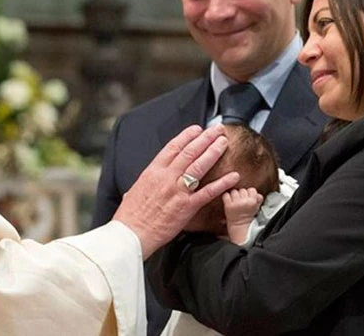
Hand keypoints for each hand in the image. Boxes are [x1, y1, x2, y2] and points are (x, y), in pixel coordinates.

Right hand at [113, 125, 238, 258]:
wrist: (132, 234)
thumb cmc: (130, 216)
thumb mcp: (133, 191)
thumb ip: (145, 183)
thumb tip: (144, 182)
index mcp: (153, 171)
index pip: (173, 147)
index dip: (187, 136)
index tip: (198, 129)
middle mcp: (167, 177)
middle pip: (190, 152)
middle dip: (205, 138)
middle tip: (217, 130)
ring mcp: (178, 191)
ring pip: (199, 166)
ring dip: (214, 152)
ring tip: (224, 143)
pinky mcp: (187, 207)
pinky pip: (208, 192)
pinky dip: (222, 183)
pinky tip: (233, 176)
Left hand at [223, 188, 263, 226]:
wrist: (239, 225)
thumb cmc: (248, 215)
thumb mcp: (256, 208)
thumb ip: (259, 199)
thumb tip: (257, 194)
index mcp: (253, 202)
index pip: (251, 190)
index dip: (249, 193)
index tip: (248, 197)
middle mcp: (244, 202)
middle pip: (242, 190)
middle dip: (241, 194)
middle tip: (241, 200)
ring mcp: (236, 203)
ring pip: (234, 191)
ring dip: (234, 195)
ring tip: (235, 201)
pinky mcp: (228, 205)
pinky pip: (226, 195)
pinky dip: (226, 197)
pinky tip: (229, 201)